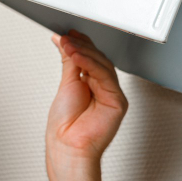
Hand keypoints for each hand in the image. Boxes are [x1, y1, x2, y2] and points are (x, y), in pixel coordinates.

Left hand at [45, 30, 127, 167]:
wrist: (68, 147)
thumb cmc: (65, 126)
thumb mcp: (66, 85)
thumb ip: (69, 62)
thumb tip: (63, 41)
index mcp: (92, 85)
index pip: (90, 58)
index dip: (81, 43)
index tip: (68, 33)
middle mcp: (104, 89)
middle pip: (98, 59)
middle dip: (82, 45)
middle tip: (66, 37)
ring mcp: (112, 95)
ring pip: (103, 65)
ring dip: (84, 52)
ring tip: (68, 45)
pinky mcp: (118, 102)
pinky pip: (105, 76)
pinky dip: (90, 64)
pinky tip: (76, 57)